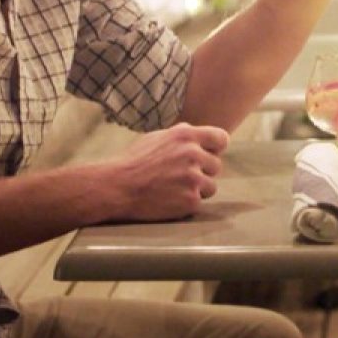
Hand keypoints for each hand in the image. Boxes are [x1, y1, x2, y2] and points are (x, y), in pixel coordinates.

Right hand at [98, 122, 230, 221]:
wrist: (117, 187)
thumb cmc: (134, 162)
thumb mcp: (157, 138)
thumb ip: (181, 136)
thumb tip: (199, 134)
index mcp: (185, 136)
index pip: (221, 138)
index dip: (215, 148)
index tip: (208, 155)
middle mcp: (192, 154)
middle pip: (216, 165)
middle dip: (203, 172)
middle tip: (181, 177)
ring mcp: (193, 178)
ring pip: (211, 186)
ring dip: (197, 189)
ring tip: (174, 189)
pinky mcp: (191, 200)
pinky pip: (200, 202)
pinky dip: (187, 203)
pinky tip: (170, 199)